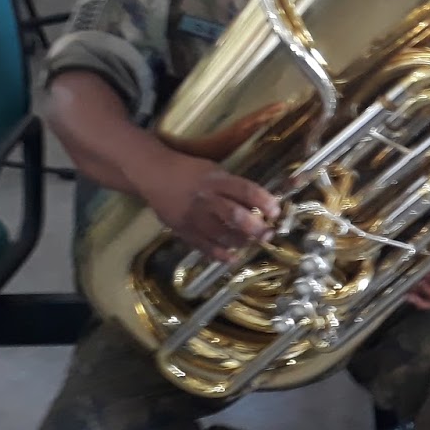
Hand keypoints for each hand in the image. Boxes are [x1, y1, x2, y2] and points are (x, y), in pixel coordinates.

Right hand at [141, 151, 280, 261]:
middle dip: (255, 227)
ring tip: (251, 243)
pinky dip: (219, 255)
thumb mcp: (214, 171)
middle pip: (234, 215)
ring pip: (221, 235)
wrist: (153, 175)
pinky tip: (232, 257)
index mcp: (216, 180)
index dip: (264, 202)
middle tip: (267, 234)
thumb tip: (261, 203)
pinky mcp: (182, 230)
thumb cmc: (190, 171)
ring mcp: (193, 216)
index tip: (276, 212)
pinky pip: (203, 246)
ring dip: (240, 242)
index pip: (245, 190)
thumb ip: (234, 186)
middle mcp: (205, 199)